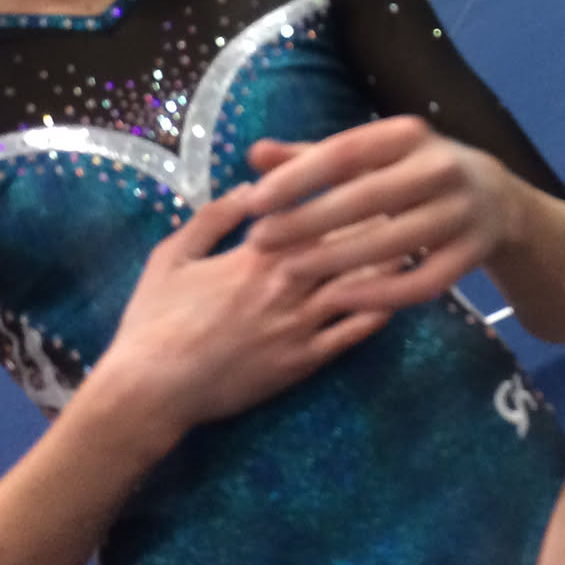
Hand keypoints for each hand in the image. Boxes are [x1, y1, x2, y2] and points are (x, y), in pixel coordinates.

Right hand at [83, 186, 390, 466]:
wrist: (152, 389)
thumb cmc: (155, 319)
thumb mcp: (173, 255)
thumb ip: (214, 217)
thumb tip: (252, 187)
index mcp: (257, 252)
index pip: (312, 208)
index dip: (341, 189)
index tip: (362, 175)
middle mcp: (287, 282)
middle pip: (348, 240)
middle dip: (376, 219)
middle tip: (399, 202)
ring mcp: (300, 323)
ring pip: (361, 282)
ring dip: (388, 260)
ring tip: (412, 240)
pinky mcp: (306, 360)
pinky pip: (355, 332)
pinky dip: (382, 308)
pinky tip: (400, 294)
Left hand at [244, 116, 515, 312]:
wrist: (493, 199)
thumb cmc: (409, 173)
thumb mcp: (369, 155)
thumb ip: (310, 156)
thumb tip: (254, 153)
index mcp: (408, 134)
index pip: (346, 152)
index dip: (298, 177)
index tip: (255, 200)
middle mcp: (440, 167)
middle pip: (367, 198)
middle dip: (308, 221)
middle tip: (259, 240)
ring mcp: (462, 212)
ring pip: (393, 243)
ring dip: (337, 259)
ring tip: (288, 270)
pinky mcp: (473, 253)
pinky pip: (424, 282)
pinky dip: (381, 293)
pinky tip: (339, 297)